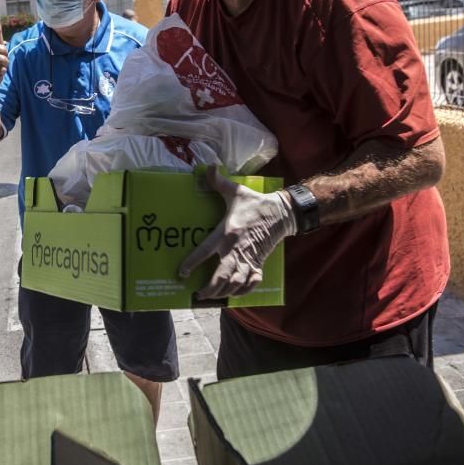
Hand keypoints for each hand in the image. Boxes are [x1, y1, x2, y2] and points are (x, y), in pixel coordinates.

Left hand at [180, 166, 296, 297]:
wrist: (281, 213)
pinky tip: (236, 295)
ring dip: (224, 292)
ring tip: (213, 297)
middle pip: (221, 275)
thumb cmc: (255, 203)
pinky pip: (252, 282)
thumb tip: (208, 167)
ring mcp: (249, 258)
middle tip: (199, 295)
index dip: (191, 263)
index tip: (182, 273)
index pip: (204, 251)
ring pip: (236, 282)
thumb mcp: (236, 192)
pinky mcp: (260, 262)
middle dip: (209, 288)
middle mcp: (236, 249)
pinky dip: (244, 291)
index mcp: (226, 233)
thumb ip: (219, 182)